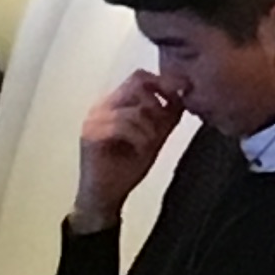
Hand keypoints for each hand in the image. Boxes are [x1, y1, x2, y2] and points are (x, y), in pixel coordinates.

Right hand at [70, 74, 187, 227]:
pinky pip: (121, 125)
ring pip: (132, 109)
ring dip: (149, 128)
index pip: (139, 77)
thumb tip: (184, 95)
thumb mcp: (154, 137)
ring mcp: (94, 118)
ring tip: (149, 143)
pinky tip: (140, 149)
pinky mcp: (90, 134)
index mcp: (116, 103)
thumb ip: (167, 116)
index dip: (162, 82)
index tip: (180, 93)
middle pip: (135, 84)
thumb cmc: (127, 167)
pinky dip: (138, 137)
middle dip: (155, 105)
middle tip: (160, 125)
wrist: (106, 197)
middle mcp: (102, 105)